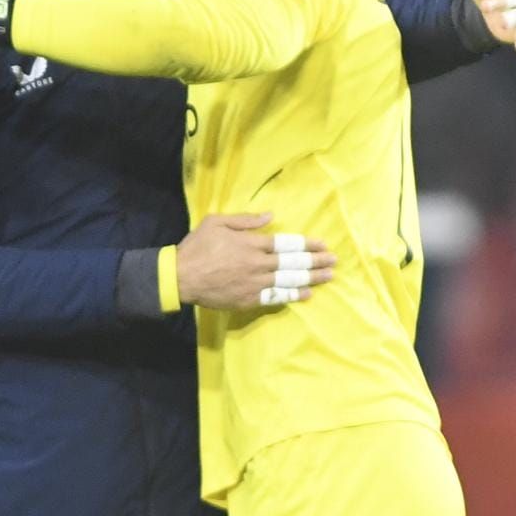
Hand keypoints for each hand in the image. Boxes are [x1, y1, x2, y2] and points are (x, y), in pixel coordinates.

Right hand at [175, 213, 335, 309]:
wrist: (181, 277)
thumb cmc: (197, 247)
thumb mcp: (217, 222)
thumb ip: (245, 220)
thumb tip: (270, 216)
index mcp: (251, 243)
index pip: (286, 243)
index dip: (306, 244)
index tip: (322, 244)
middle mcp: (257, 264)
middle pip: (293, 263)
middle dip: (316, 261)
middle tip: (334, 260)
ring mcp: (255, 284)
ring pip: (289, 281)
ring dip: (311, 278)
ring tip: (328, 276)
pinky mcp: (249, 299)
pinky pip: (275, 297)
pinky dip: (292, 295)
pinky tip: (306, 294)